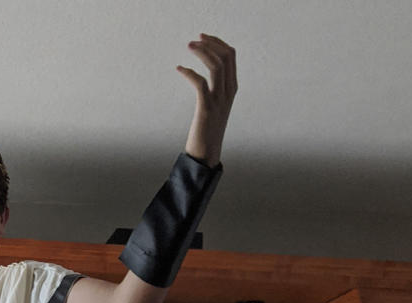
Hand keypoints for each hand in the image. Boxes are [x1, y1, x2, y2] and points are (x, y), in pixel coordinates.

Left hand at [179, 34, 236, 168]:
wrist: (206, 155)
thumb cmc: (207, 131)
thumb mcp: (215, 107)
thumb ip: (215, 90)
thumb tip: (204, 78)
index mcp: (232, 89)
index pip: (231, 56)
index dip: (217, 42)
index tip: (203, 38)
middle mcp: (228, 92)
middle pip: (225, 56)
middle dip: (210, 43)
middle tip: (194, 41)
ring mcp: (219, 101)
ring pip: (216, 66)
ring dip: (202, 52)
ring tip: (188, 47)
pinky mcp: (206, 109)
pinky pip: (200, 83)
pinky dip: (189, 72)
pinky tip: (179, 69)